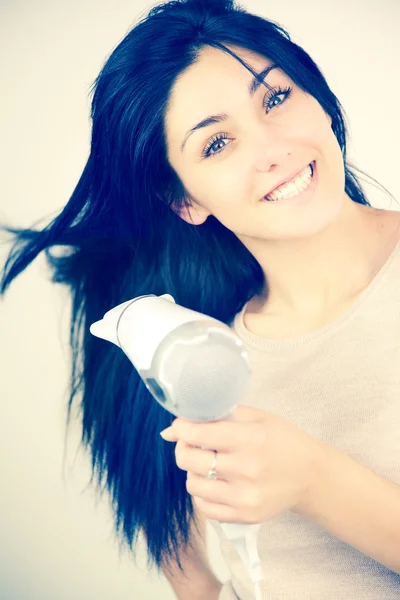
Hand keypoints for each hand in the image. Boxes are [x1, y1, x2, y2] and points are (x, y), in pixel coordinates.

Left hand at [160, 405, 327, 523]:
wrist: (311, 475)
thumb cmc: (283, 440)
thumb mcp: (258, 417)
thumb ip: (217, 415)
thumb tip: (171, 428)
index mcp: (251, 439)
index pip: (199, 434)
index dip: (181, 428)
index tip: (180, 426)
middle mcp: (247, 469)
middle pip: (190, 460)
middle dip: (184, 447)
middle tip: (192, 443)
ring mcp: (245, 497)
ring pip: (193, 484)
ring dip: (193, 471)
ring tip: (207, 463)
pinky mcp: (245, 516)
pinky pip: (204, 507)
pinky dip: (202, 493)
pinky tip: (214, 482)